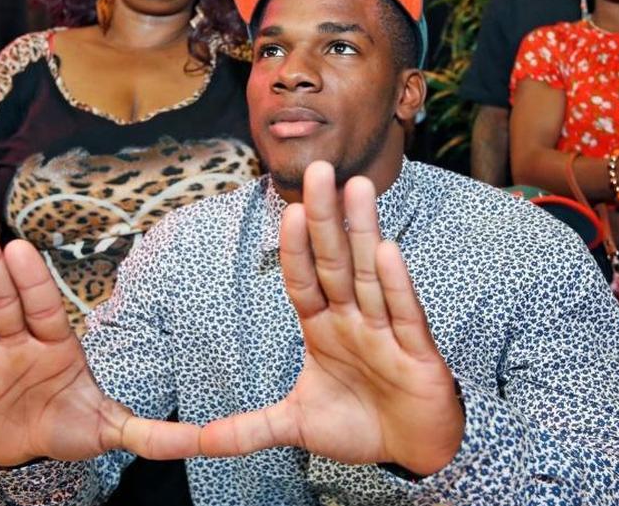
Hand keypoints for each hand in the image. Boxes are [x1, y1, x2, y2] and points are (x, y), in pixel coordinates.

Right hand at [0, 216, 168, 466]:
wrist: (30, 456)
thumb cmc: (72, 426)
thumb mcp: (113, 429)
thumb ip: (154, 433)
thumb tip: (211, 442)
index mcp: (57, 346)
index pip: (43, 307)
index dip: (31, 280)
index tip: (21, 247)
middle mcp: (18, 345)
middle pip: (2, 301)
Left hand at [156, 162, 464, 474]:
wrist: (414, 451)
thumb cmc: (360, 426)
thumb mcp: (295, 426)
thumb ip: (249, 428)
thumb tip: (200, 441)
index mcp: (325, 328)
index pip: (304, 279)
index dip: (295, 246)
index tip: (289, 207)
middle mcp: (355, 320)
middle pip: (336, 262)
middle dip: (326, 217)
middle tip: (319, 169)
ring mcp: (387, 332)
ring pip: (372, 275)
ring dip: (364, 232)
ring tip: (356, 188)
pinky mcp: (418, 353)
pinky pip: (405, 314)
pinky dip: (397, 285)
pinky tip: (389, 251)